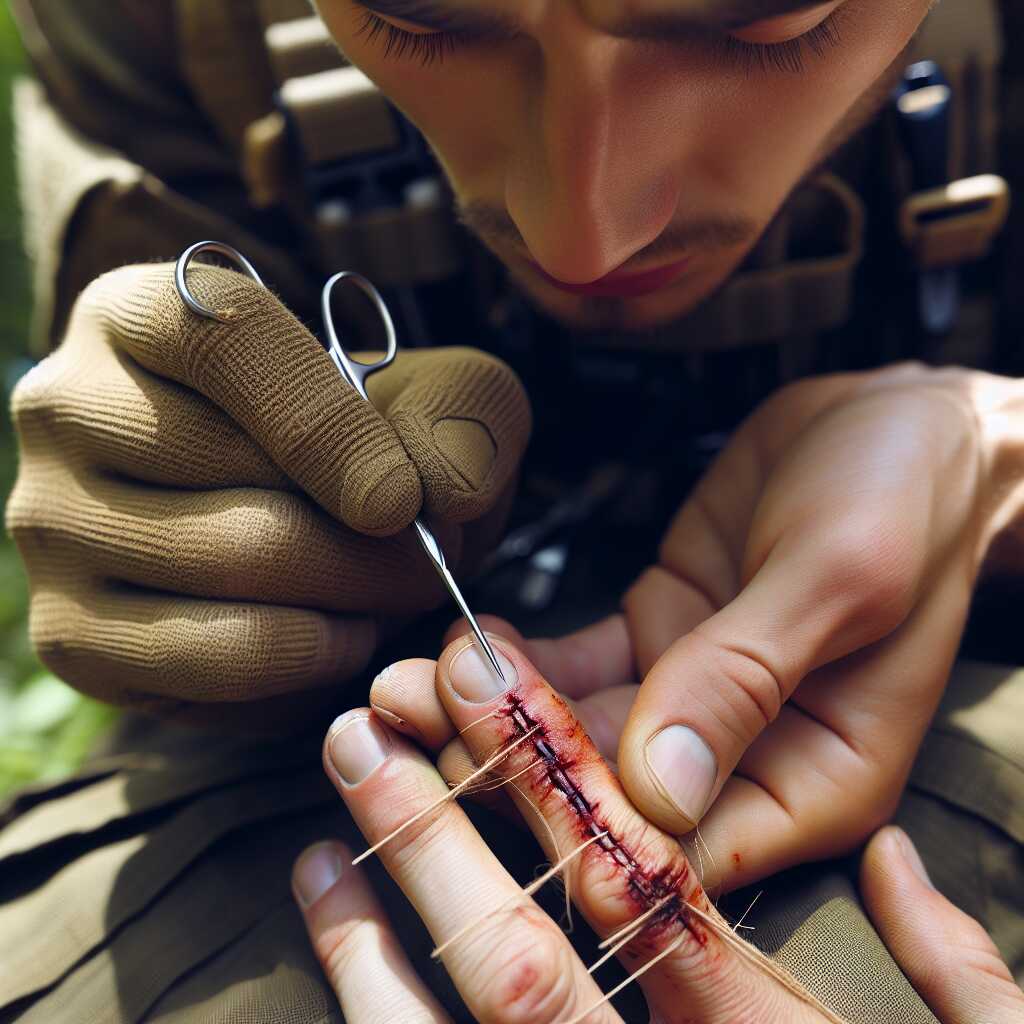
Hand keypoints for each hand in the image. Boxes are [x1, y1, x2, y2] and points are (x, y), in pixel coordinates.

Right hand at [6, 263, 529, 727]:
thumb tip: (442, 490)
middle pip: (235, 477)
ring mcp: (52, 523)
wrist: (289, 516)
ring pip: (224, 571)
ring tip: (394, 594)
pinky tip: (338, 636)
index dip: (333, 428)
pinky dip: (302, 661)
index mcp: (141, 312)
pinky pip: (203, 664)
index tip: (405, 500)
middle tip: (428, 561)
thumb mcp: (435, 395)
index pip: (228, 341)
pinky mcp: (68, 629)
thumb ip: (464, 413)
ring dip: (347, 600)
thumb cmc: (362, 440)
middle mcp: (70, 407)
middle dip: (369, 541)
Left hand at [377, 365, 1022, 891]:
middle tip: (403, 720)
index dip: (587, 823)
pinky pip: (577, 667)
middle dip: (506, 759)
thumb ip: (748, 677)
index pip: (689, 845)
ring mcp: (691, 700)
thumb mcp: (840, 578)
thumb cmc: (902, 499)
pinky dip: (518, 661)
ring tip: (400, 683)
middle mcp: (747, 760)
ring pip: (578, 727)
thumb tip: (660, 787)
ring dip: (490, 707)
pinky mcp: (658, 642)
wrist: (892, 425)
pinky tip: (457, 643)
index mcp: (816, 780)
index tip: (487, 776)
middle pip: (612, 789)